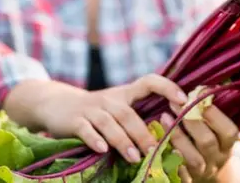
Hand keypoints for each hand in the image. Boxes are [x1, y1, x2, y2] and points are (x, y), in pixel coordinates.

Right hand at [32, 74, 187, 163]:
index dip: (167, 87)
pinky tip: (102, 150)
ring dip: (123, 140)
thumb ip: (139, 117)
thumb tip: (172, 136)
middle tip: (155, 150)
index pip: (149, 81)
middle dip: (143, 132)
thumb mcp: (118, 107)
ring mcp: (91, 109)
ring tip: (135, 157)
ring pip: (109, 123)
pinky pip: (85, 129)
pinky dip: (94, 139)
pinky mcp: (74, 120)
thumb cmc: (97, 111)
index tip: (183, 100)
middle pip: (128, 113)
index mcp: (125, 93)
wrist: (56, 104)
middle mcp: (110, 99)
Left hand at [160, 104, 239, 182]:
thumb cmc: (208, 138)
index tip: (197, 97)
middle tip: (174, 104)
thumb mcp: (216, 127)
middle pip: (207, 143)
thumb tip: (203, 86)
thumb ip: (210, 110)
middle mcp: (217, 159)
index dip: (214, 115)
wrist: (207, 171)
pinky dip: (168, 158)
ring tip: (163, 118)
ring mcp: (202, 172)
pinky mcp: (187, 180)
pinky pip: (178, 173)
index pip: (229, 132)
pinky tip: (157, 142)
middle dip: (191, 121)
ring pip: (193, 159)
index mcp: (227, 144)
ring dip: (177, 137)